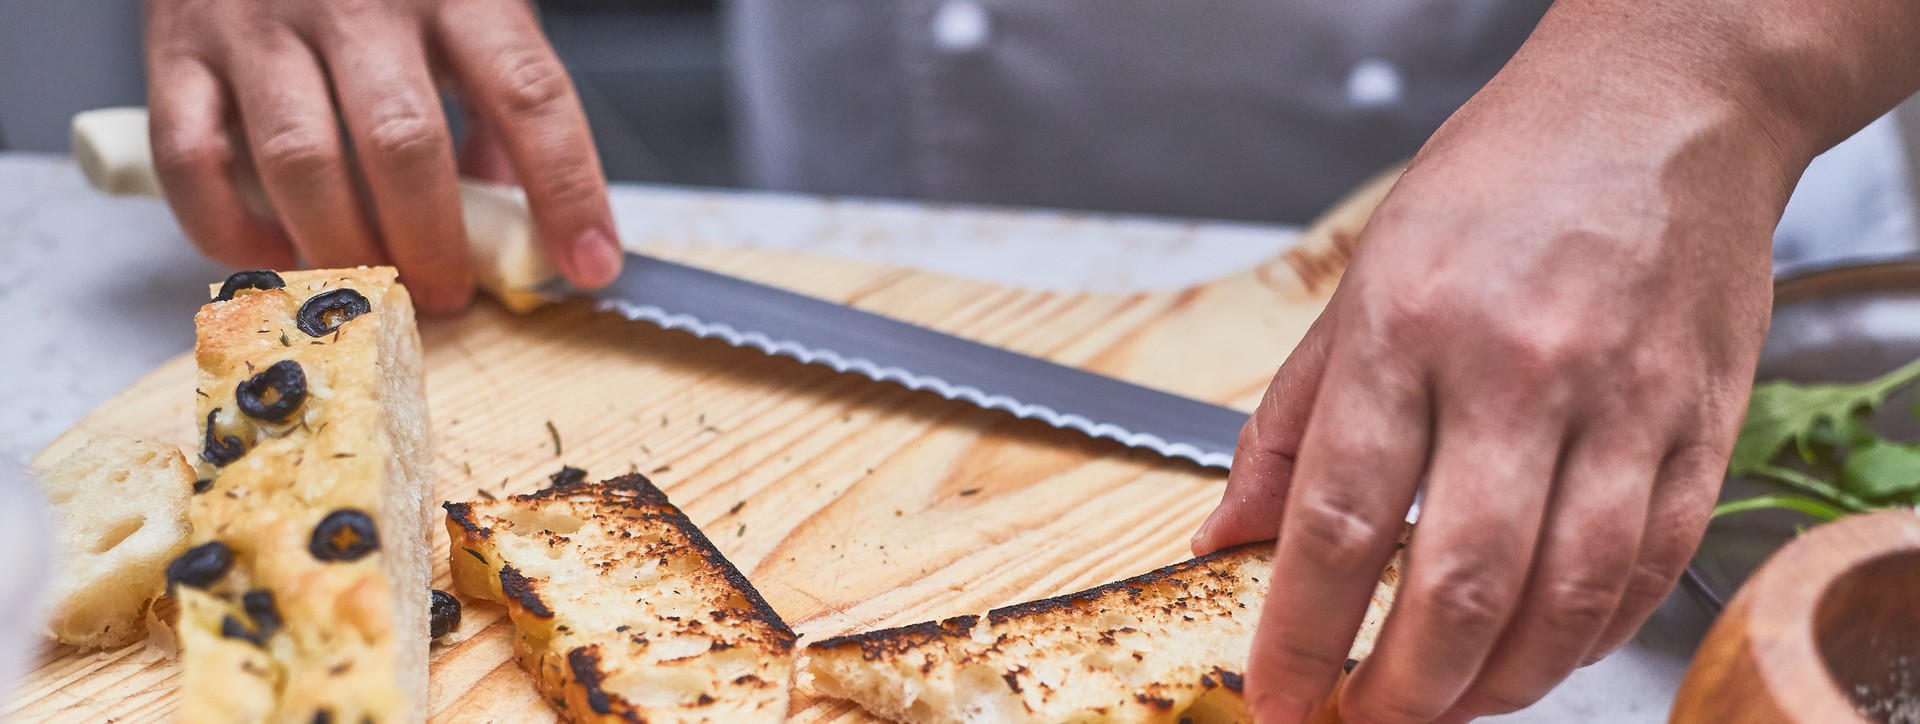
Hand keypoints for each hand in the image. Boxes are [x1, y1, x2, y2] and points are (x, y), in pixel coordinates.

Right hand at [144, 0, 621, 311]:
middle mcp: (356, 0)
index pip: (528, 93)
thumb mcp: (465, 3)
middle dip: (434, 240)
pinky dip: (232, 228)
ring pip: (301, 161)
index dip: (566, 188)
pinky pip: (193, 161)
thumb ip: (495, 99)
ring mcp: (257, 22)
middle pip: (404, 142)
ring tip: (373, 287)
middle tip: (449, 292)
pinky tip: (275, 254)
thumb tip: (519, 218)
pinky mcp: (175, 50)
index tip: (588, 263)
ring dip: (344, 247)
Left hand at [1191, 27, 1808, 722]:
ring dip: (1499, 686)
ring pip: (1564, 597)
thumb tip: (1223, 539)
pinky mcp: (1704, 422)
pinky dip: (1592, 636)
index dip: (1297, 634)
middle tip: (1363, 723)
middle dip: (1400, 691)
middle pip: (1456, 582)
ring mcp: (1623, 400)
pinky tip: (1546, 654)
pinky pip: (1651, 566)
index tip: (1276, 699)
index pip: (1337, 519)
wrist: (1659, 106)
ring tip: (1448, 708)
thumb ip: (1289, 425)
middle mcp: (1517, 369)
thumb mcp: (1359, 282)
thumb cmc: (1495, 186)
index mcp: (1406, 328)